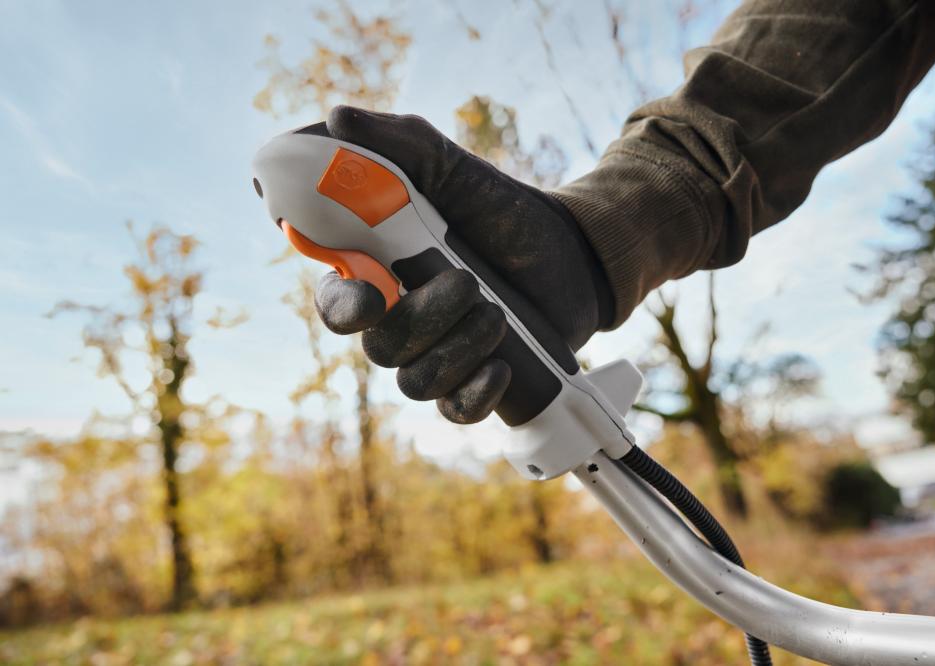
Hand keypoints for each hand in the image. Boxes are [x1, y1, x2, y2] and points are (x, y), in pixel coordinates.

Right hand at [314, 106, 611, 423]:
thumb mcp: (452, 168)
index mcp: (383, 275)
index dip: (341, 307)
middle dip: (422, 318)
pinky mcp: (473, 384)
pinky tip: (502, 367)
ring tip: (498, 313)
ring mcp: (437, 356)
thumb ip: (396, 145)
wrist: (573, 251)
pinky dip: (475, 394)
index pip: (335, 304)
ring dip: (458, 347)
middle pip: (378, 346)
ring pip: (415, 381)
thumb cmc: (502, 209)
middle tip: (468, 283)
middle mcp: (401, 323)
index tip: (368, 297)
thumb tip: (335, 118)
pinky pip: (454, 412)